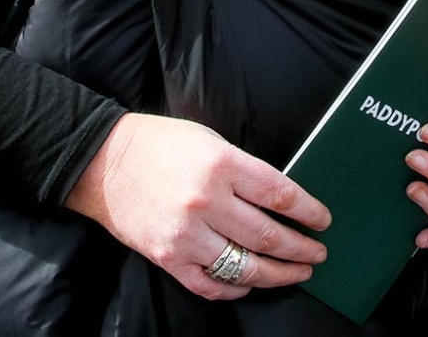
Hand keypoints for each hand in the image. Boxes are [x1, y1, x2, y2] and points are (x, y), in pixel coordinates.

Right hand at [64, 112, 330, 301]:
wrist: (104, 163)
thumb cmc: (162, 145)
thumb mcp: (211, 141)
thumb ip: (245, 170)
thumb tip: (282, 200)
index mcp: (223, 165)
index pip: (281, 195)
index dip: (309, 212)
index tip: (323, 220)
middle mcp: (206, 201)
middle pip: (268, 235)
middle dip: (301, 248)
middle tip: (318, 253)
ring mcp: (186, 234)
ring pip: (245, 265)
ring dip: (278, 273)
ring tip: (297, 273)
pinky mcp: (167, 257)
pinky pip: (210, 283)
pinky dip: (235, 287)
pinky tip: (251, 282)